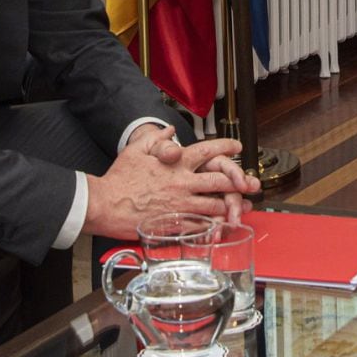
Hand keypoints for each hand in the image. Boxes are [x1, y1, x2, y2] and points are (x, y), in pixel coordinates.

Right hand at [83, 125, 260, 237]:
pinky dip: (214, 225)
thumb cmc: (120, 178)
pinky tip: (221, 225)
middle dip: (238, 181)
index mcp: (176, 163)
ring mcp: (181, 204)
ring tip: (241, 206)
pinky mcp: (177, 223)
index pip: (208, 151)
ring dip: (230, 205)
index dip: (226, 147)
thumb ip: (156, 138)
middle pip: (220, 180)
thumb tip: (170, 130)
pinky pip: (202, 225)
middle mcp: (183, 183)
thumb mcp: (136, 149)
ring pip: (215, 204)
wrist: (107, 204)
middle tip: (249, 182)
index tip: (237, 147)